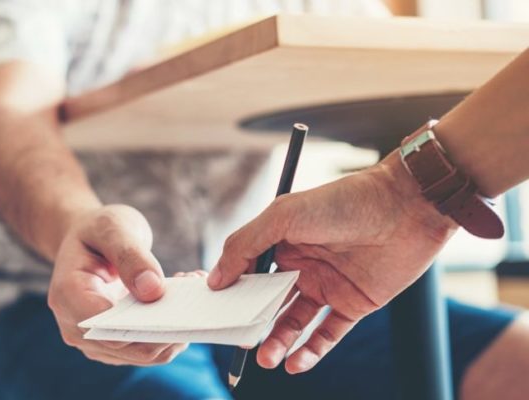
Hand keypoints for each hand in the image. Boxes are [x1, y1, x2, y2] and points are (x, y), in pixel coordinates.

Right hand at [48, 204, 187, 364]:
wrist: (87, 241)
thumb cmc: (97, 230)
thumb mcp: (113, 227)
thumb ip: (131, 255)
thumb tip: (153, 291)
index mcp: (68, 296)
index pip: (108, 329)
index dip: (147, 324)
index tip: (180, 300)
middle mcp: (75, 327)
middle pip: (132, 348)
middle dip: (170, 325)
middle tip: (194, 286)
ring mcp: (95, 340)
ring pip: (146, 354)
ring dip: (175, 329)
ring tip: (189, 287)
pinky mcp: (115, 345)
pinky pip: (149, 348)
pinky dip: (170, 330)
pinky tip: (179, 300)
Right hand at [208, 153, 457, 373]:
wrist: (407, 208)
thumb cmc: (343, 202)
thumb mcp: (283, 216)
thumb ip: (245, 245)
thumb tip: (215, 279)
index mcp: (281, 241)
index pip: (248, 272)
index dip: (232, 292)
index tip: (216, 312)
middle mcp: (302, 264)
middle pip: (268, 301)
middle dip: (252, 323)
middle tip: (240, 340)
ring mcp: (327, 286)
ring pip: (294, 322)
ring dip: (278, 341)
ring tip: (266, 358)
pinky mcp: (354, 304)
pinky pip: (327, 334)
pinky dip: (311, 352)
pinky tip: (296, 364)